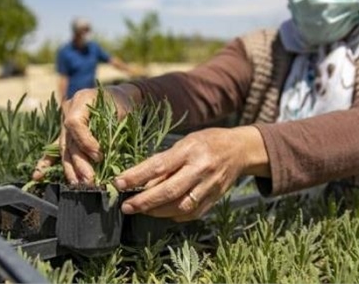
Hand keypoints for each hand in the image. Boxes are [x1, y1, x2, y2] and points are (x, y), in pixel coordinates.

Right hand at [31, 84, 140, 183]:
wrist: (118, 96)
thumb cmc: (122, 103)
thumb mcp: (122, 111)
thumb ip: (111, 130)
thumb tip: (103, 158)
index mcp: (81, 99)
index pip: (75, 123)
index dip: (85, 141)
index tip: (98, 156)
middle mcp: (68, 110)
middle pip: (69, 140)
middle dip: (79, 163)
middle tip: (90, 180)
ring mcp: (63, 122)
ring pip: (63, 149)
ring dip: (70, 169)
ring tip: (78, 184)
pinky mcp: (65, 133)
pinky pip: (55, 149)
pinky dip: (47, 163)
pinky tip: (37, 176)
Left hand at [113, 126, 269, 221]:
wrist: (240, 149)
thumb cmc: (206, 142)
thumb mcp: (185, 142)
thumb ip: (165, 161)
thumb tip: (141, 182)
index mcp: (190, 150)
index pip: (159, 165)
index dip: (137, 176)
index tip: (118, 183)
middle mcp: (201, 168)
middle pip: (170, 191)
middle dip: (145, 201)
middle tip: (126, 207)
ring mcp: (210, 186)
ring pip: (181, 206)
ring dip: (158, 212)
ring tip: (141, 210)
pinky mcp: (215, 198)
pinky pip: (193, 213)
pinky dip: (175, 216)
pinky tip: (163, 213)